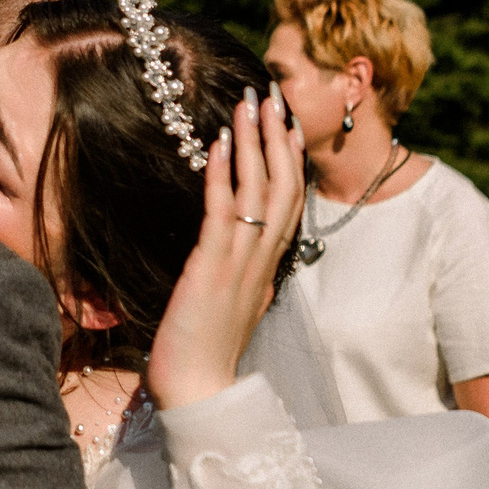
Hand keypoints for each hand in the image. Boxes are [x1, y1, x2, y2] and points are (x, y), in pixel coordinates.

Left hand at [144, 88, 304, 410]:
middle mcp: (262, 261)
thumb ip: (237, 275)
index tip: (287, 125)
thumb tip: (230, 253)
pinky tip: (219, 144)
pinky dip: (224, 174)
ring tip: (249, 103)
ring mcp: (241, 263)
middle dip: (279, 138)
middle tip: (272, 97)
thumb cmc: (202, 354)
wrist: (197, 391)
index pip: (289, 205)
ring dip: (255, 142)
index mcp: (268, 269)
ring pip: (260, 190)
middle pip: (284, 186)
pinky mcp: (213, 268)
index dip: (290, 162)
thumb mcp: (229, 306)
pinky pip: (225, 211)